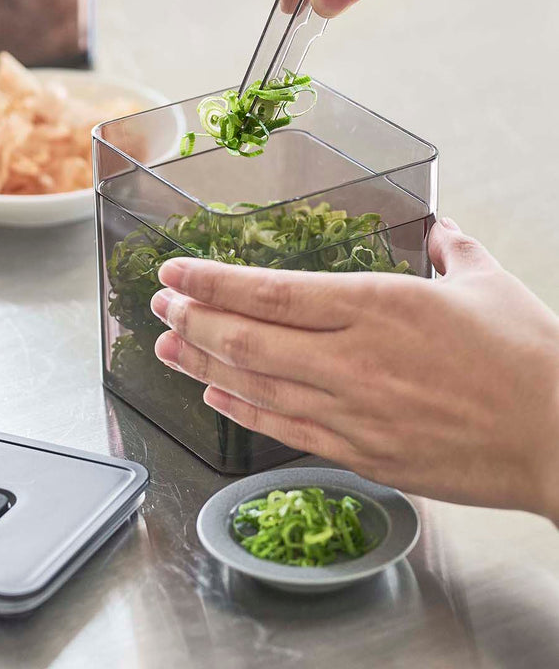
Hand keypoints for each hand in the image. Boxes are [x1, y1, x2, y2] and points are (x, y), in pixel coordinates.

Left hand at [151, 219, 558, 522]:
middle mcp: (354, 358)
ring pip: (256, 385)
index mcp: (379, 305)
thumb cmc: (530, 361)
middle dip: (194, 318)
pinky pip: (285, 429)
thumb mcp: (487, 284)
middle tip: (159, 303)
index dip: (212, 281)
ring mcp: (353, 411)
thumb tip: (439, 228)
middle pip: (248, 339)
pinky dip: (243, 409)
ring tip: (166, 345)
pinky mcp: (362, 452)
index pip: (271, 292)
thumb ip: (450, 248)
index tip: (175, 270)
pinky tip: (215, 393)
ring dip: (202, 362)